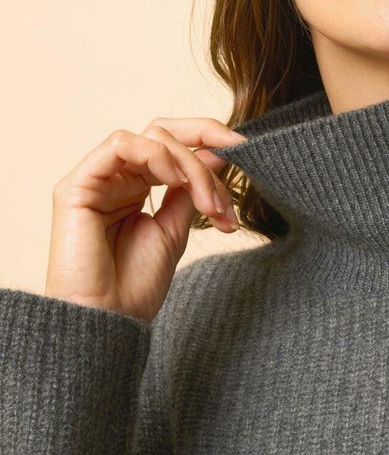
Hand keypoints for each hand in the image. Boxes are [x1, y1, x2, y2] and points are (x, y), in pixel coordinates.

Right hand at [44, 118, 247, 322]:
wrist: (108, 322)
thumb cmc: (136, 286)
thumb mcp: (177, 228)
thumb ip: (192, 189)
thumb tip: (219, 152)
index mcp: (136, 187)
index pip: (173, 144)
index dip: (209, 139)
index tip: (247, 151)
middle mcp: (115, 177)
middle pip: (163, 132)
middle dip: (206, 144)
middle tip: (236, 162)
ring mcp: (95, 179)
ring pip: (150, 137)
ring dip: (190, 163)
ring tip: (208, 203)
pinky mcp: (76, 185)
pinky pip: (120, 144)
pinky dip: (156, 155)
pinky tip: (174, 181)